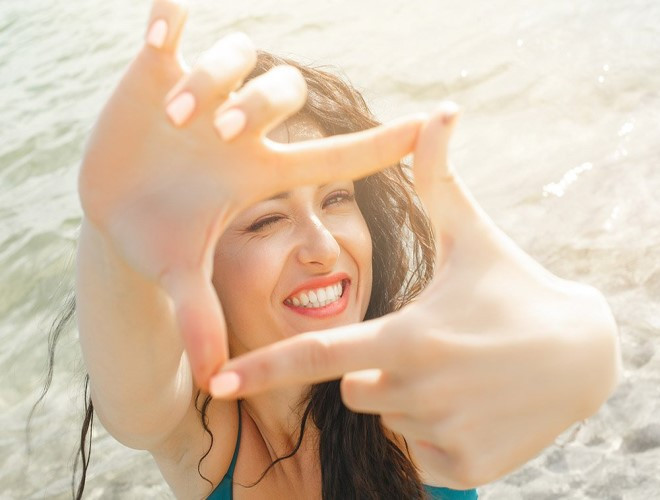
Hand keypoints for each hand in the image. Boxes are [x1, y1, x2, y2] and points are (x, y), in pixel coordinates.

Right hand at [78, 0, 423, 388]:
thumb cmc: (160, 239)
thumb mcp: (183, 275)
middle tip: (223, 134)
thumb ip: (199, 317)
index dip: (384, 142)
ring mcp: (200, 97)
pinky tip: (166, 20)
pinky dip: (172, 19)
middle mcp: (241, 129)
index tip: (434, 120)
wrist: (114, 208)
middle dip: (259, 105)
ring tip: (176, 117)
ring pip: (236, 58)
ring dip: (213, 78)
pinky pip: (172, 30)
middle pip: (284, 92)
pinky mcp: (154, 74)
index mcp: (259, 172)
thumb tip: (212, 379)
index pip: (335, 155)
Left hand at [209, 105, 619, 487]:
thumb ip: (440, 179)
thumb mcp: (472, 236)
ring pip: (389, 418)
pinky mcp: (466, 468)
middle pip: (354, 389)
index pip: (318, 354)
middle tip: (430, 347)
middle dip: (375, 370)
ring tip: (457, 371)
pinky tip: (472, 404)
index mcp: (408, 336)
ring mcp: (442, 432)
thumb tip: (437, 111)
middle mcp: (419, 388)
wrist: (583, 356)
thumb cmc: (516, 288)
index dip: (264, 367)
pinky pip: (421, 453)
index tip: (217, 381)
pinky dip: (435, 431)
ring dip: (408, 397)